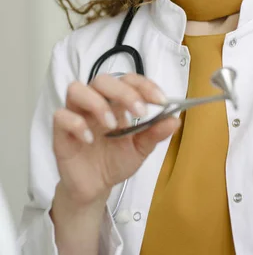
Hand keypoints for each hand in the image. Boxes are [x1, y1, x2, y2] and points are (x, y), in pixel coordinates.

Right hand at [52, 74, 179, 206]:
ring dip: (97, 103)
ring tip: (112, 125)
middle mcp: (95, 103)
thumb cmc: (115, 162)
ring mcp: (76, 115)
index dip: (144, 85)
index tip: (161, 101)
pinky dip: (76, 123)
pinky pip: (60, 116)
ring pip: (76, 89)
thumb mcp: (140, 149)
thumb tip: (175, 120)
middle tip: (140, 112)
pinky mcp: (61, 132)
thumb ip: (155, 134)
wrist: (95, 188)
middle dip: (123, 92)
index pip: (128, 80)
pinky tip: (90, 139)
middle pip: (102, 80)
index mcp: (116, 102)